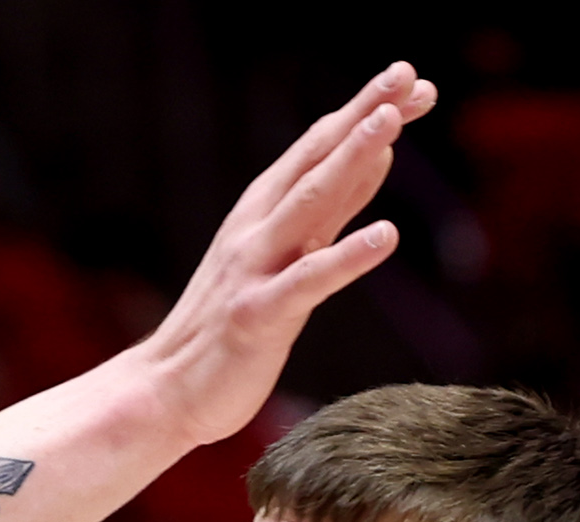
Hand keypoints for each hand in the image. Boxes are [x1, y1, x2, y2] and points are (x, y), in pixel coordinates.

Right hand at [140, 61, 439, 445]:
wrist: (166, 390)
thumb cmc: (230, 326)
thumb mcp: (288, 256)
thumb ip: (333, 208)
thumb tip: (378, 154)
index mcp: (264, 212)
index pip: (320, 147)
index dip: (366, 111)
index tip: (414, 80)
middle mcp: (258, 228)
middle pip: (316, 159)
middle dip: (362, 113)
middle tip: (407, 73)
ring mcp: (255, 269)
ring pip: (309, 204)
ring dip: (349, 160)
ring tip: (390, 123)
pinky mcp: (258, 316)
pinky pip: (308, 283)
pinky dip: (346, 257)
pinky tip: (386, 236)